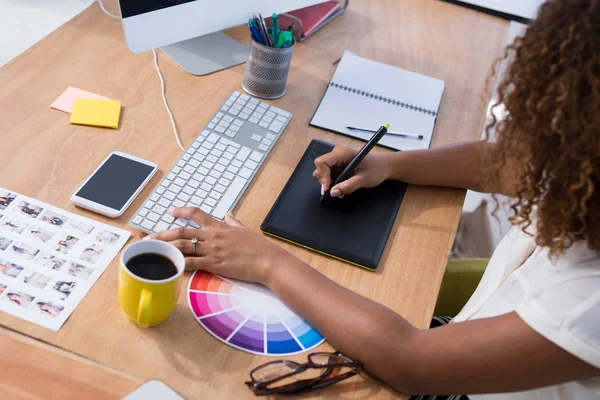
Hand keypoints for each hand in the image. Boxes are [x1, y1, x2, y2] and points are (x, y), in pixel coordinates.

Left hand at [145, 208, 290, 284]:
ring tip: (152, 251)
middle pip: (182, 232)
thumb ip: (233, 222)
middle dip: (163, 234)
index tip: (171, 212)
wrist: (267, 260)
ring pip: (182, 246)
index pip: (196, 213)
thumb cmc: (259, 247)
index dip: (182, 211)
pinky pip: (191, 263)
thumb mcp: (244, 230)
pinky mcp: (213, 264)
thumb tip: (229, 214)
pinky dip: (178, 264)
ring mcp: (212, 250)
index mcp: (219, 226)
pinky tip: (168, 266)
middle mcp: (212, 236)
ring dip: (165, 247)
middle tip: (149, 237)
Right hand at [313, 146, 393, 197]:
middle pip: (320, 168)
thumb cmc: (376, 169)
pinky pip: (329, 175)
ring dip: (329, 184)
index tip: (327, 189)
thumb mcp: (364, 179)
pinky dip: (332, 183)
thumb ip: (348, 186)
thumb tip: (333, 192)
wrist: (384, 166)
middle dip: (325, 181)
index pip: (321, 162)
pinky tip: (342, 187)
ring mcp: (337, 160)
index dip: (322, 176)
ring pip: (323, 172)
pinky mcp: (338, 166)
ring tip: (341, 190)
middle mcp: (337, 154)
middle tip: (336, 191)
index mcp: (342, 152)